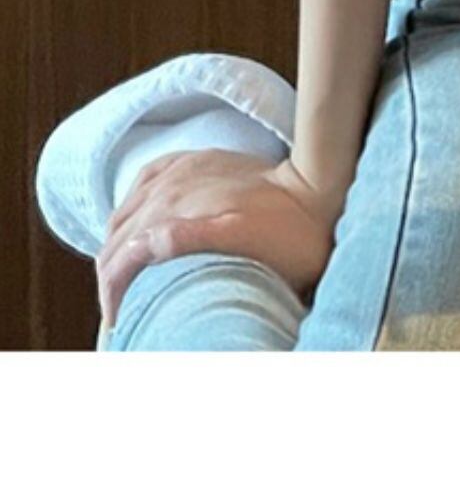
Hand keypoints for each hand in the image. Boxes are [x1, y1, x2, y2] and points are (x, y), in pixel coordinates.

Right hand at [95, 150, 341, 329]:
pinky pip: (147, 179)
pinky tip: (138, 223)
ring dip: (118, 244)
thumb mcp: (243, 243)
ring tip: (125, 277)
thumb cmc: (288, 232)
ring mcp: (182, 170)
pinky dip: (133, 206)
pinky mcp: (196, 161)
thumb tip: (140, 246)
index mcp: (176, 208)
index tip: (118, 325)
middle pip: (117, 236)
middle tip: (120, 310)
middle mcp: (171, 185)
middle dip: (110, 276)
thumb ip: (188, 241)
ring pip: (126, 211)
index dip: (111, 296)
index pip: (119, 257)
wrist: (319, 188)